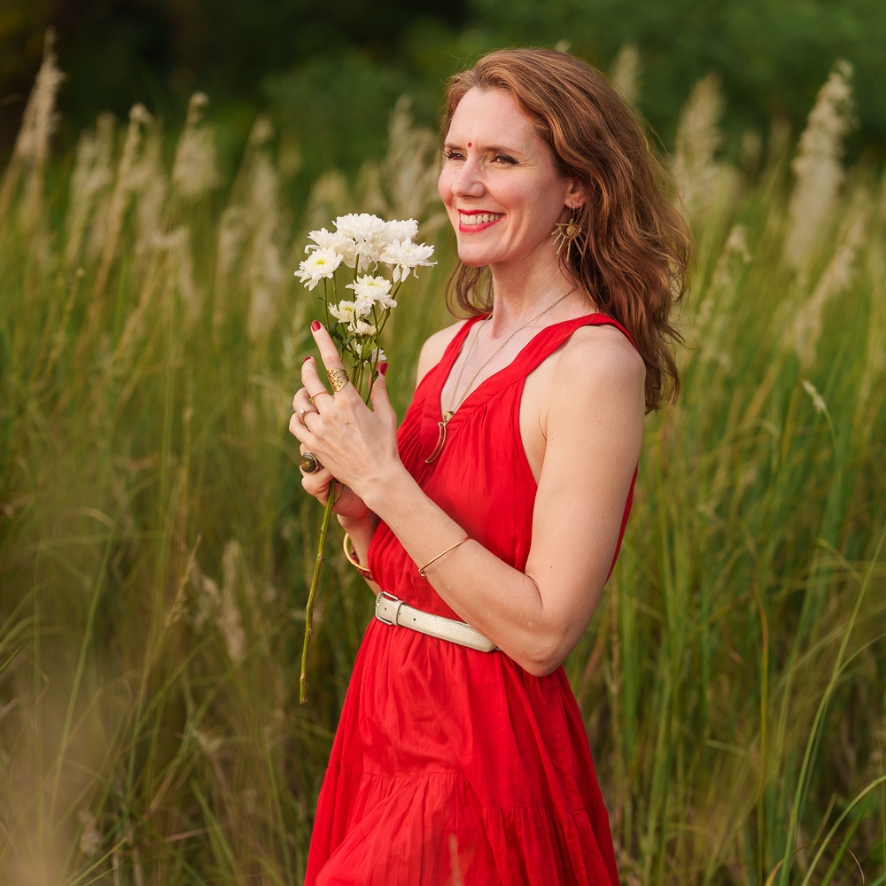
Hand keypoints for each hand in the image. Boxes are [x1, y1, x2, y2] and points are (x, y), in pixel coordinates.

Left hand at [288, 322, 399, 506]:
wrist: (377, 478)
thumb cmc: (386, 445)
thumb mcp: (386, 414)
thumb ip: (378, 389)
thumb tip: (379, 368)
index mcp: (349, 401)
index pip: (333, 364)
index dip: (323, 342)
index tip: (315, 327)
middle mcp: (331, 412)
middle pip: (309, 381)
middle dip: (308, 368)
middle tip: (309, 364)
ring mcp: (319, 429)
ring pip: (299, 402)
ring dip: (301, 394)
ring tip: (306, 393)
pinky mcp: (312, 445)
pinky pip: (295, 423)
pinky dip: (297, 415)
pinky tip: (303, 414)